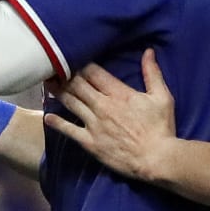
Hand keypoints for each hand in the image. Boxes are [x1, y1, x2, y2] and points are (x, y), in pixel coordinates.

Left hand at [47, 52, 180, 180]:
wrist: (156, 159)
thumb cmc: (160, 128)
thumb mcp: (162, 97)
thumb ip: (152, 73)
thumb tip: (148, 51)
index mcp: (119, 93)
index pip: (93, 72)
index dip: (80, 64)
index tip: (72, 58)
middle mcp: (102, 105)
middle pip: (77, 84)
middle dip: (64, 74)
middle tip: (52, 67)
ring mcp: (94, 124)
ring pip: (70, 102)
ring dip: (57, 91)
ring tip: (47, 83)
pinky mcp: (89, 141)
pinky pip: (68, 130)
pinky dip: (56, 122)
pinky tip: (47, 117)